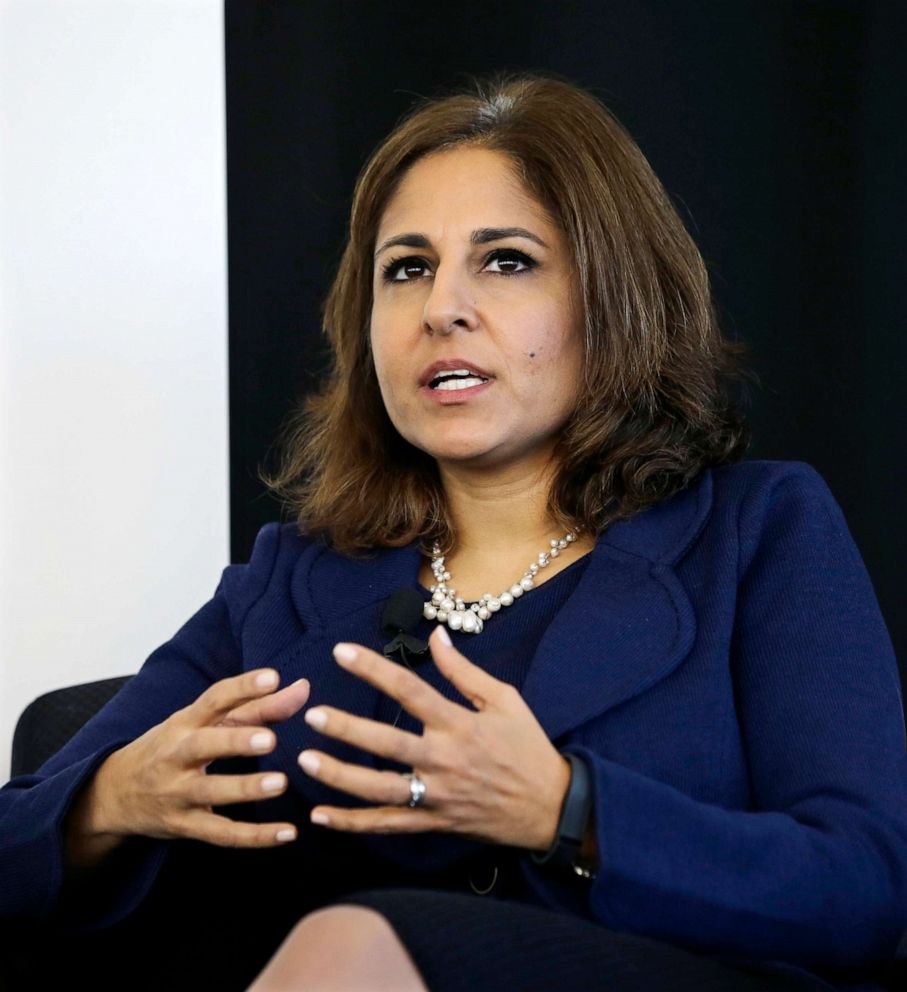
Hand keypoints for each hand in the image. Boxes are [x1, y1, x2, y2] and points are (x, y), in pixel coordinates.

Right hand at [79, 669, 310, 850]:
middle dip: (235, 742)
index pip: (213, 699)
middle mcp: (177, 755)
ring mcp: (177, 793)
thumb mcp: (203, 724)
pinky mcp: (184, 826)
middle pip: (203, 745)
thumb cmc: (171, 748)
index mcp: (184, 723)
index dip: (242, 687)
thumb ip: (256, 706)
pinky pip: (221, 834)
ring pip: (210, 792)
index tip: (273, 677)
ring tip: (281, 783)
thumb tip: (303, 688)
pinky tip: (287, 833)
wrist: (114, 794)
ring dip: (245, 788)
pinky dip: (255, 837)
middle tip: (270, 740)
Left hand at [297, 626, 571, 851]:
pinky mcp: (434, 824)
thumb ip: (463, 670)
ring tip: (306, 761)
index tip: (342, 652)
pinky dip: (352, 823)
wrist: (551, 807)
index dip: (374, 669)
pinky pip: (387, 824)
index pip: (410, 691)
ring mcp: (437, 796)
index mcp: (460, 724)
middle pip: (387, 744)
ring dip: (340, 776)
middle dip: (347, 729)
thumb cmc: (527, 747)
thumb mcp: (504, 699)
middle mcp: (444, 760)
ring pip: (379, 789)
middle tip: (313, 715)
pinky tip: (320, 816)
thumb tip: (436, 635)